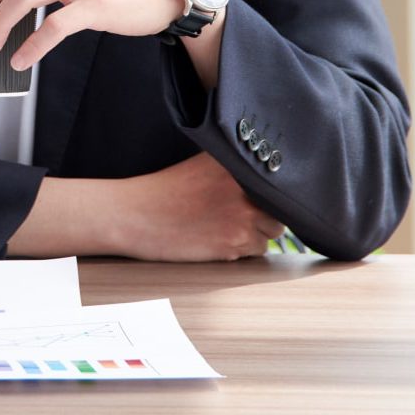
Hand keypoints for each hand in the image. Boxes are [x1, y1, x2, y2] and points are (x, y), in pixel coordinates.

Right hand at [114, 153, 284, 260]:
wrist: (135, 215)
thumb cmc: (163, 190)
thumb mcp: (201, 164)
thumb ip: (234, 166)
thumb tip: (265, 177)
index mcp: (236, 163)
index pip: (278, 181)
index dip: (271, 193)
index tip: (257, 198)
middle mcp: (243, 187)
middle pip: (279, 209)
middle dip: (264, 216)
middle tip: (238, 215)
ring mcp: (241, 216)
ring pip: (271, 233)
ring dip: (255, 234)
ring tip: (225, 227)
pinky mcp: (233, 243)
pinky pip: (256, 251)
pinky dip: (243, 249)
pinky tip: (218, 239)